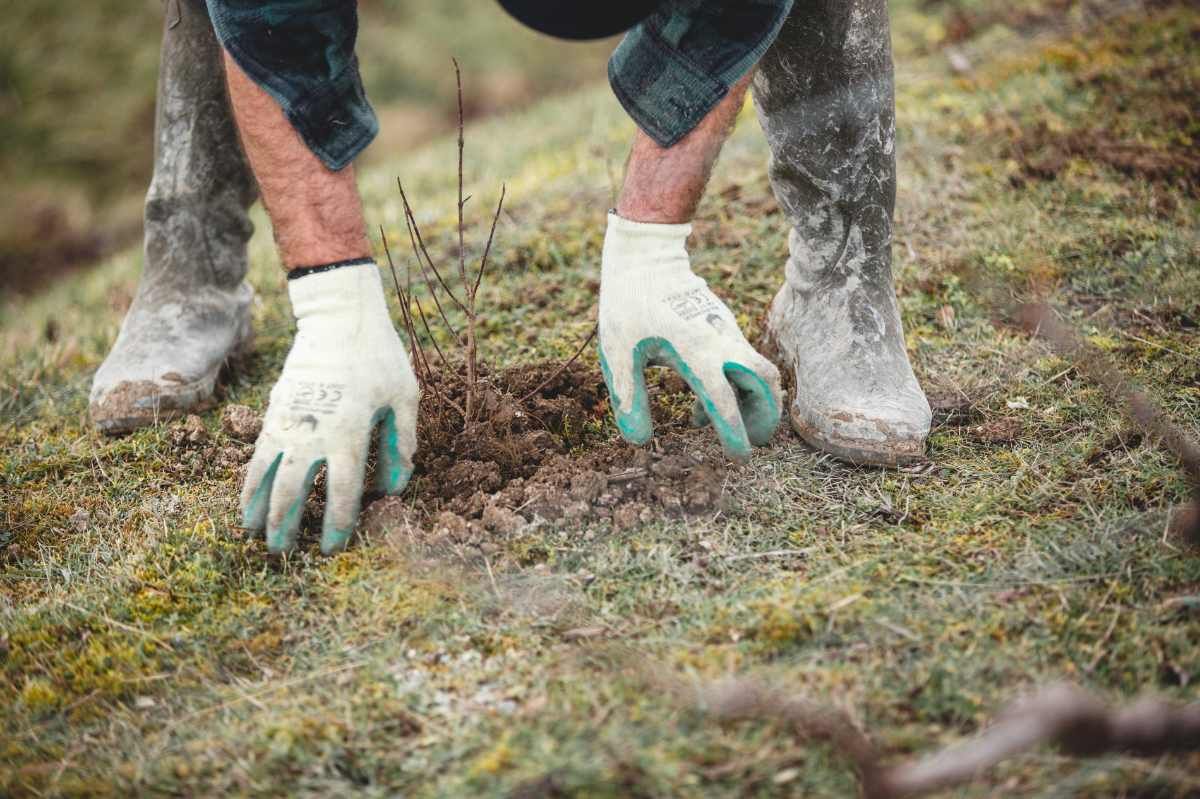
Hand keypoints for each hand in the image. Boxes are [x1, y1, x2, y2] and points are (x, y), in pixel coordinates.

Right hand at [241, 262, 418, 553]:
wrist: (337, 316)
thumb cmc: (379, 356)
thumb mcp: (404, 398)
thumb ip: (401, 444)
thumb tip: (395, 489)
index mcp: (350, 433)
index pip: (340, 492)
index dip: (336, 525)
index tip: (332, 548)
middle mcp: (314, 432)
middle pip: (293, 491)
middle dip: (287, 525)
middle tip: (284, 553)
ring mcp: (289, 421)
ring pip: (265, 475)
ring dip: (258, 508)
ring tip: (253, 535)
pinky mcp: (275, 410)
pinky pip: (257, 454)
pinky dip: (249, 480)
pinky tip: (247, 500)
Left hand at [597, 213, 781, 460]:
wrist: (646, 254)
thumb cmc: (628, 302)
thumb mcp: (618, 352)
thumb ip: (629, 397)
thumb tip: (639, 441)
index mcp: (695, 351)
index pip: (724, 399)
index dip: (734, 430)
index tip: (740, 455)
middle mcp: (720, 341)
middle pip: (765, 382)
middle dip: (766, 415)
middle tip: (755, 441)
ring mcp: (727, 331)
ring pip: (760, 371)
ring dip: (755, 401)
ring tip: (725, 427)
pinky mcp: (724, 326)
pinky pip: (743, 361)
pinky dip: (738, 386)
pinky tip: (702, 406)